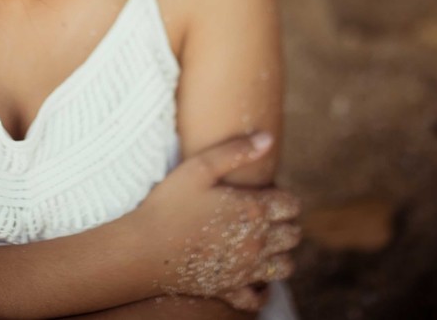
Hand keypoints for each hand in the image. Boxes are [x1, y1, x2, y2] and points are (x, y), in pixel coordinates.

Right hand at [132, 132, 300, 310]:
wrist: (142, 250)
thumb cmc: (168, 205)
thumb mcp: (198, 168)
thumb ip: (235, 151)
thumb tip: (268, 139)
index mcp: (254, 211)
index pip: (292, 205)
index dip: (283, 198)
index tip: (267, 195)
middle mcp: (257, 242)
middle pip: (293, 235)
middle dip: (285, 224)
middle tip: (263, 217)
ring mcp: (246, 269)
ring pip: (285, 266)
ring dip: (280, 254)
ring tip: (261, 244)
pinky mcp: (230, 289)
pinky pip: (259, 297)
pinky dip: (261, 289)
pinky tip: (248, 276)